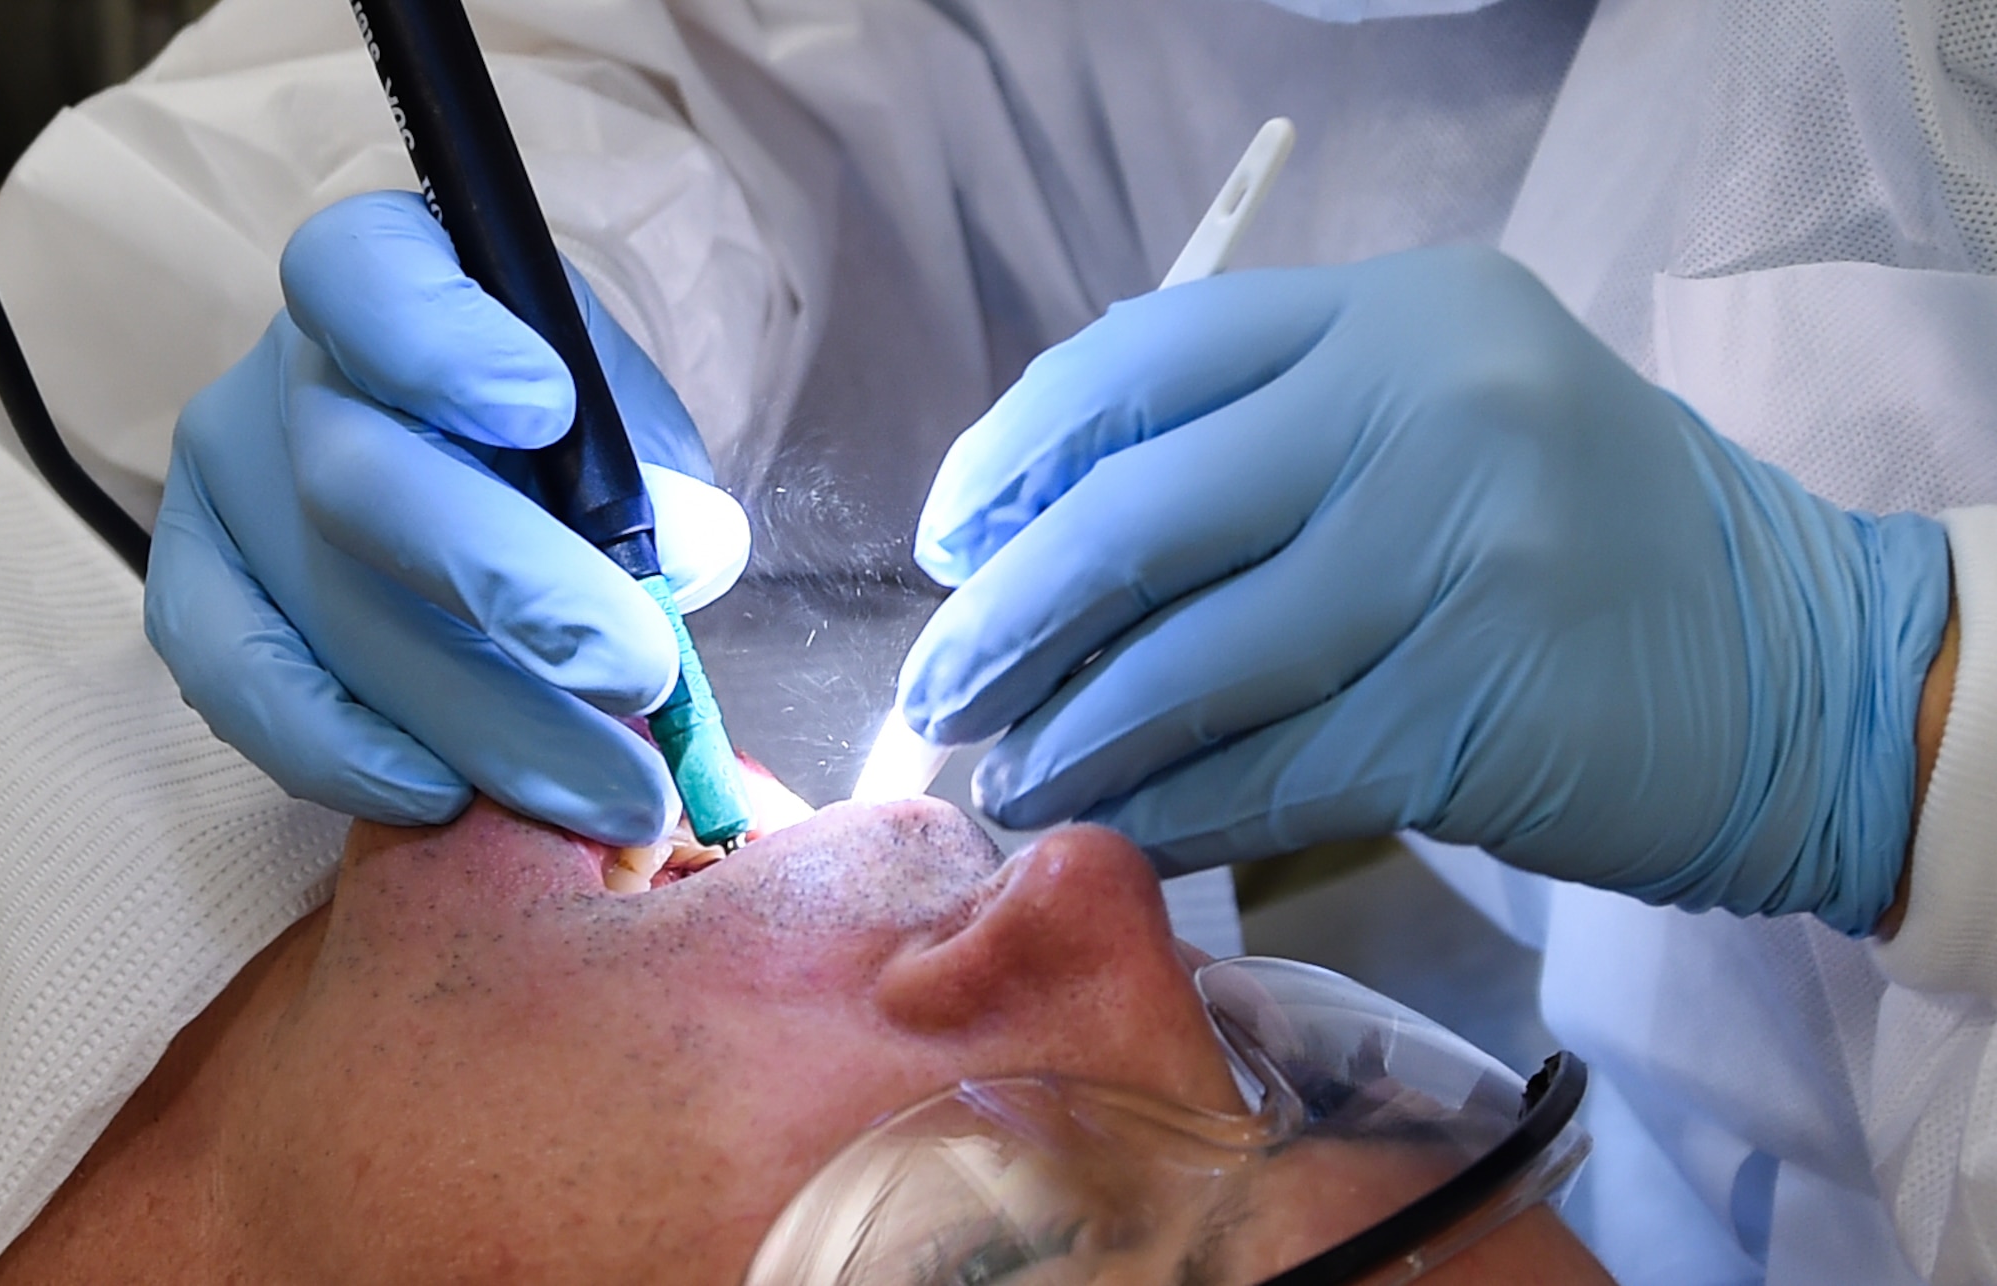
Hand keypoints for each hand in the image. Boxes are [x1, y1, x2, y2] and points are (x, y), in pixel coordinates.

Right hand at [146, 191, 748, 844]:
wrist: (473, 469)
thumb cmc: (560, 430)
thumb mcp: (626, 419)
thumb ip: (658, 472)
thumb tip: (682, 553)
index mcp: (388, 275)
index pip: (372, 276)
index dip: (442, 343)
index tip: (545, 410)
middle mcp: (288, 373)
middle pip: (365, 481)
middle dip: (516, 594)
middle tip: (639, 680)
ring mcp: (226, 483)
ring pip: (327, 609)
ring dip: (477, 719)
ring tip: (604, 793)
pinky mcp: (197, 590)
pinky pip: (242, 686)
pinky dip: (345, 753)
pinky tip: (444, 795)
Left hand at [900, 246, 1950, 933]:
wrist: (1798, 665)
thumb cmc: (1584, 534)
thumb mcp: (1439, 416)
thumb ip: (1262, 442)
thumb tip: (1030, 544)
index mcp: (1396, 314)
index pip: (1138, 358)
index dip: (1011, 457)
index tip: (949, 542)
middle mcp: (1423, 410)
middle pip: (1133, 519)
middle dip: (1005, 625)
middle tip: (943, 694)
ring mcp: (1453, 562)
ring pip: (1185, 669)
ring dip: (1072, 743)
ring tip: (1012, 785)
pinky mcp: (1470, 719)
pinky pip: (1264, 776)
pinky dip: (1174, 812)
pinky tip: (1125, 829)